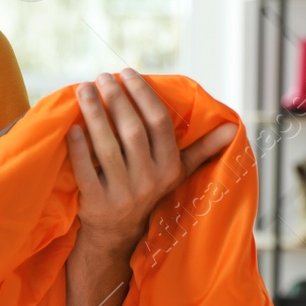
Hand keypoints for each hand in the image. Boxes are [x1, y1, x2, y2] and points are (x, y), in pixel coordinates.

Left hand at [65, 69, 237, 255]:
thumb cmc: (149, 190)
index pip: (159, 123)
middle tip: (102, 76)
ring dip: (94, 115)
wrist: (119, 233)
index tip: (127, 72)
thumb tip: (233, 127)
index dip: (143, 95)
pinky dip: (79, 148)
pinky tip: (71, 127)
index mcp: (169, 167)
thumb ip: (202, 148)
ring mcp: (122, 193)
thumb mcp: (178, 172)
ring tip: (83, 89)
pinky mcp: (97, 203)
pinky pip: (86, 170)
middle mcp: (149, 180)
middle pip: (132, 131)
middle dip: (116, 99)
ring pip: (107, 147)